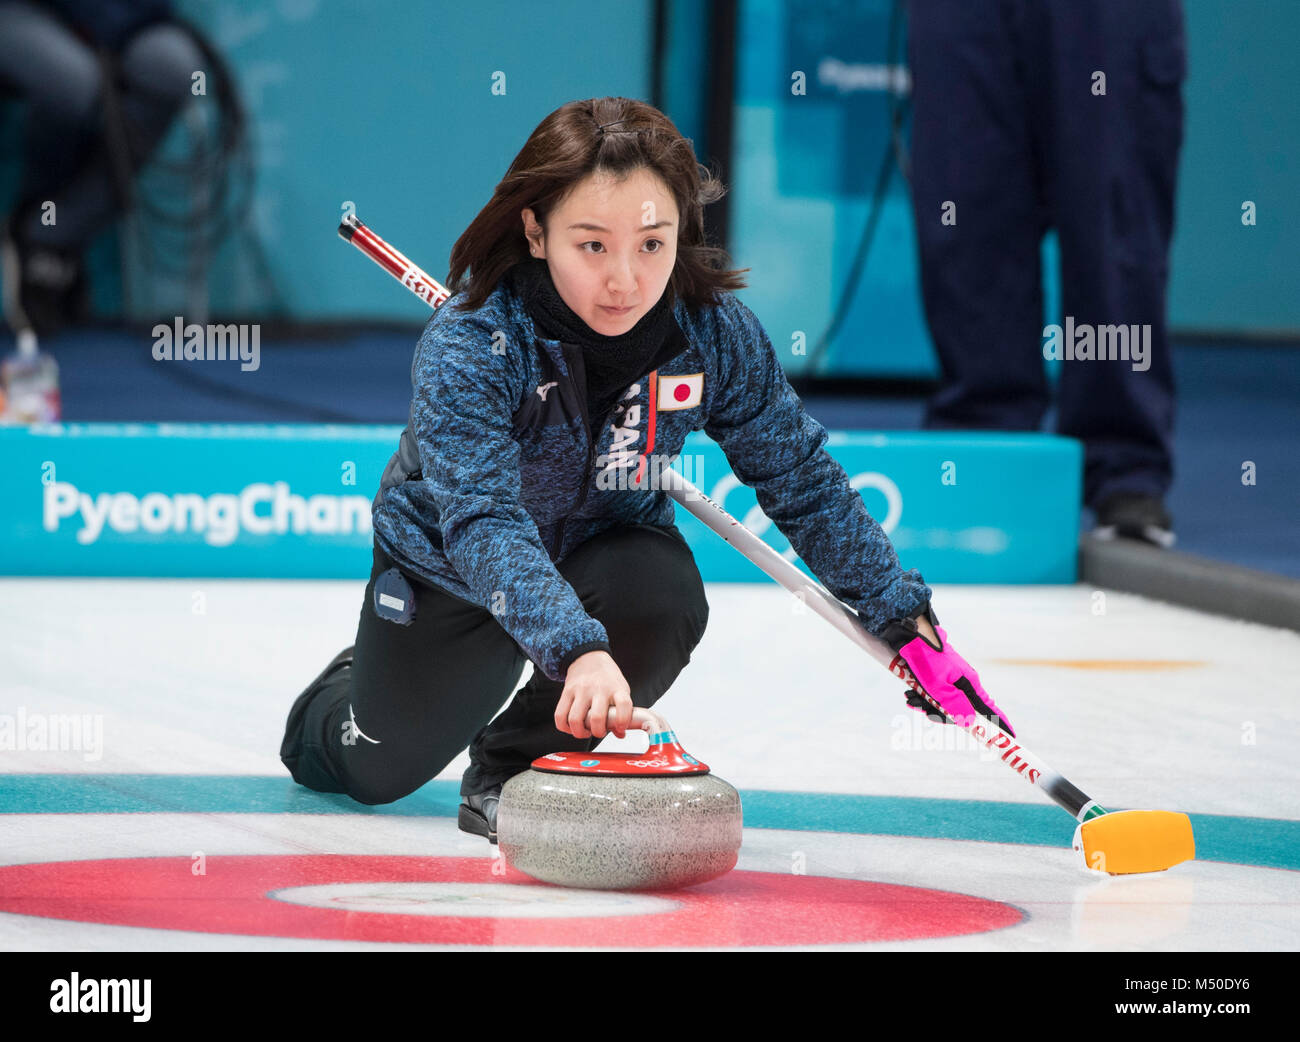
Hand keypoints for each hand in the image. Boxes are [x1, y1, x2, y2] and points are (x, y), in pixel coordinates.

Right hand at [554, 650, 633, 739]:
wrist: (588, 657)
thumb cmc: (607, 678)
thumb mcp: (621, 690)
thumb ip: (622, 712)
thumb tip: (620, 734)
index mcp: (616, 689)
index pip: (623, 705)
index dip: (623, 721)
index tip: (620, 728)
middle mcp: (598, 689)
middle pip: (596, 718)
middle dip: (598, 732)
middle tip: (599, 731)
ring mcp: (581, 690)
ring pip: (575, 719)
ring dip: (580, 732)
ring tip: (585, 731)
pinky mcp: (566, 692)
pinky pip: (560, 715)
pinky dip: (565, 727)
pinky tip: (572, 727)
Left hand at [884, 610, 1014, 736]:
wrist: (910, 634)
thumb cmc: (925, 657)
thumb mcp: (938, 685)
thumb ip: (954, 704)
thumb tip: (971, 723)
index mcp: (969, 685)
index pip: (990, 709)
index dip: (1000, 723)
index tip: (1011, 738)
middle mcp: (963, 683)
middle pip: (960, 712)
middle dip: (940, 714)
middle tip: (922, 708)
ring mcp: (951, 680)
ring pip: (943, 705)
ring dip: (925, 705)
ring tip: (910, 697)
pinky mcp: (938, 677)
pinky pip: (933, 696)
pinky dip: (921, 698)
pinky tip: (909, 694)